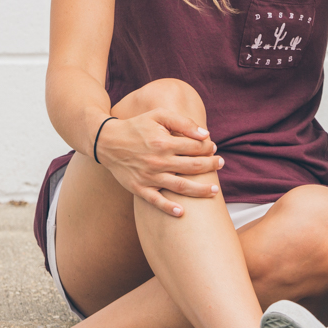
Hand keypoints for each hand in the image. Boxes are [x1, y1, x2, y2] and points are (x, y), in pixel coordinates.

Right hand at [94, 109, 223, 216]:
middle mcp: (158, 161)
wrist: (107, 142)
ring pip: (180, 186)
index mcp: (163, 142)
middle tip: (221, 164)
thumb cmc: (136, 126)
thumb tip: (205, 134)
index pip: (194, 147)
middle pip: (192, 166)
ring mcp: (149, 176)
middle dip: (210, 165)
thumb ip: (182, 122)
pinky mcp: (139, 188)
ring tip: (214, 191)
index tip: (213, 148)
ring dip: (199, 190)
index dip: (207, 147)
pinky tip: (182, 212)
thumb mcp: (158, 115)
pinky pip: (156, 201)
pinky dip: (169, 208)